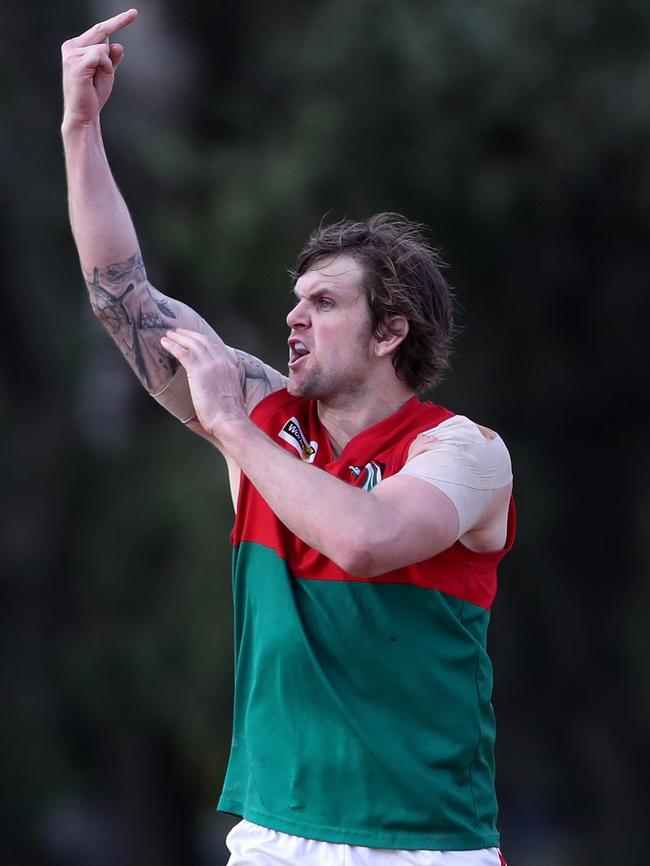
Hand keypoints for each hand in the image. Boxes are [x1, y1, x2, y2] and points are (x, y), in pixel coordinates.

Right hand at [61, 9, 137, 127]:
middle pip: (101, 31)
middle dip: (119, 22)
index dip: (116, 21)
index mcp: (76, 46)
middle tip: (134, 13)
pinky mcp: (76, 63)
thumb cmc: (93, 94)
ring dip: (108, 63)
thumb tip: (118, 45)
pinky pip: (100, 54)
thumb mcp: (106, 73)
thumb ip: (111, 59)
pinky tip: (100, 75)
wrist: (83, 114)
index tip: (133, 13)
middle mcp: (71, 46)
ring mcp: (71, 54)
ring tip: (99, 77)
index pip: (99, 31)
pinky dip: (106, 65)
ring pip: (103, 47)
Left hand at [160, 329, 248, 441]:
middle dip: (190, 335)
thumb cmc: (229, 419)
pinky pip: (183, 352)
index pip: (216, 349)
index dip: (204, 342)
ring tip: (169, 334)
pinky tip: (164, 342)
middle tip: (178, 332)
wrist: (230, 420)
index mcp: (231, 369)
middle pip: (204, 342)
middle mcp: (222, 363)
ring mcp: (211, 365)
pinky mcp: (198, 371)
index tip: (195, 340)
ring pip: (193, 344)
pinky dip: (173, 345)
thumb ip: (221, 392)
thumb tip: (212, 398)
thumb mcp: (229, 399)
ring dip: (179, 337)